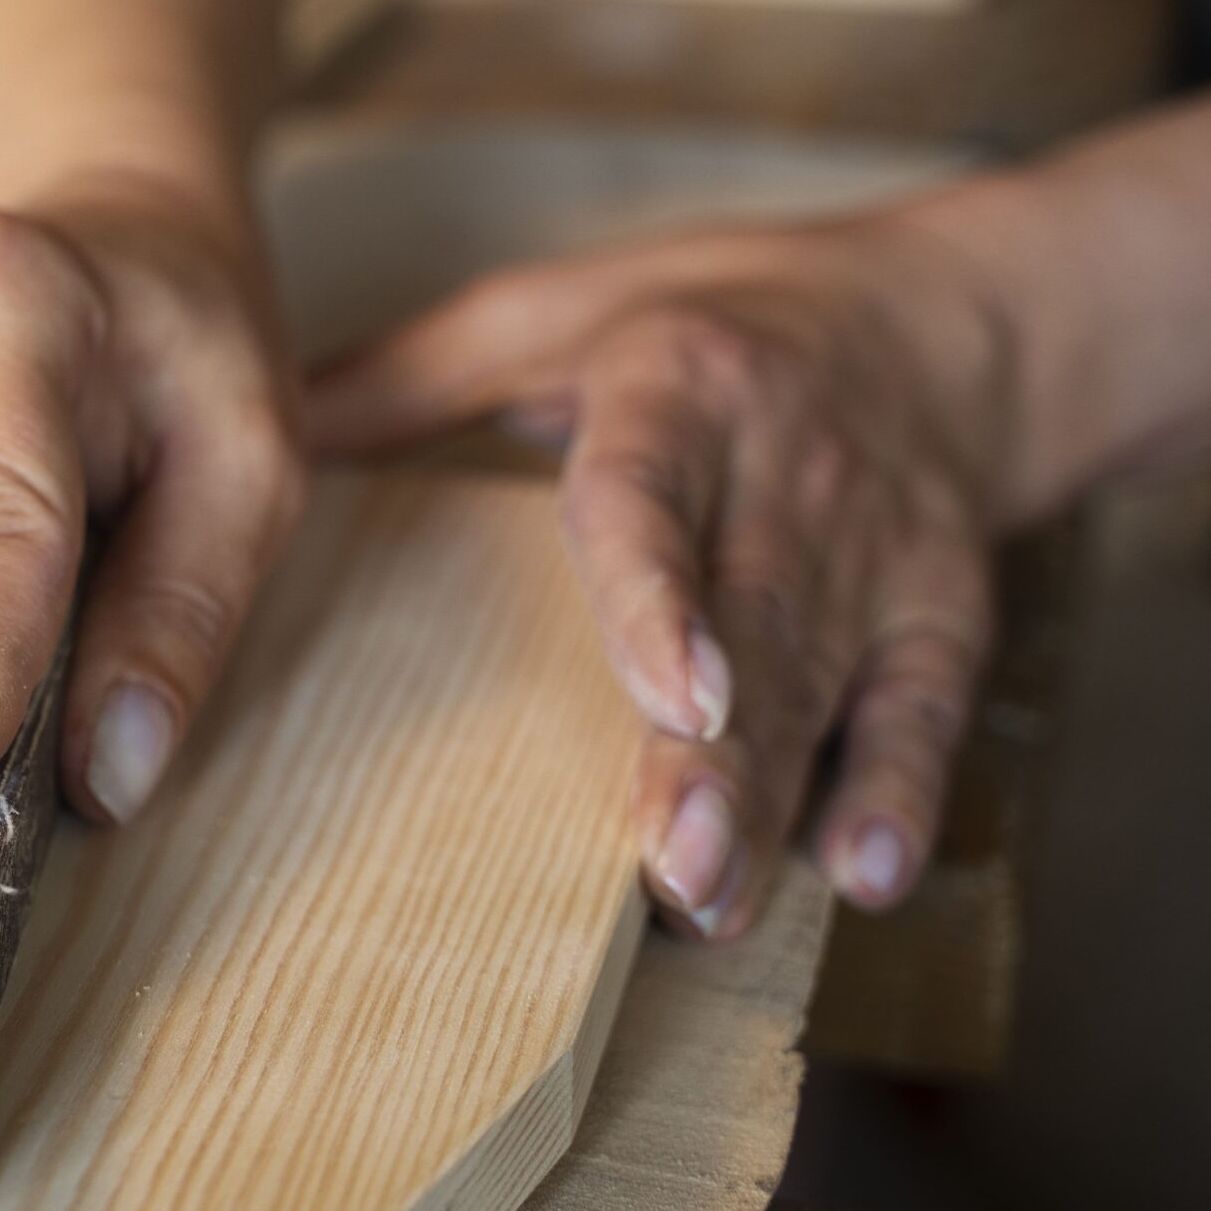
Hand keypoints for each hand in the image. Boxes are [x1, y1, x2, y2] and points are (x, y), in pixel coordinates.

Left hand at [306, 210, 1018, 936]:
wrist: (940, 320)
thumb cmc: (704, 321)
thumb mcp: (551, 310)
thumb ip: (411, 377)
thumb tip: (265, 431)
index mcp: (677, 387)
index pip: (653, 499)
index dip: (658, 599)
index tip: (668, 695)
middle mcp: (786, 468)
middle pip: (747, 621)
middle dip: (714, 755)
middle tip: (669, 867)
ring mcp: (876, 546)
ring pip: (824, 682)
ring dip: (775, 798)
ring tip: (713, 900)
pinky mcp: (945, 606)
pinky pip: (927, 705)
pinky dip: (905, 788)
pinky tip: (864, 874)